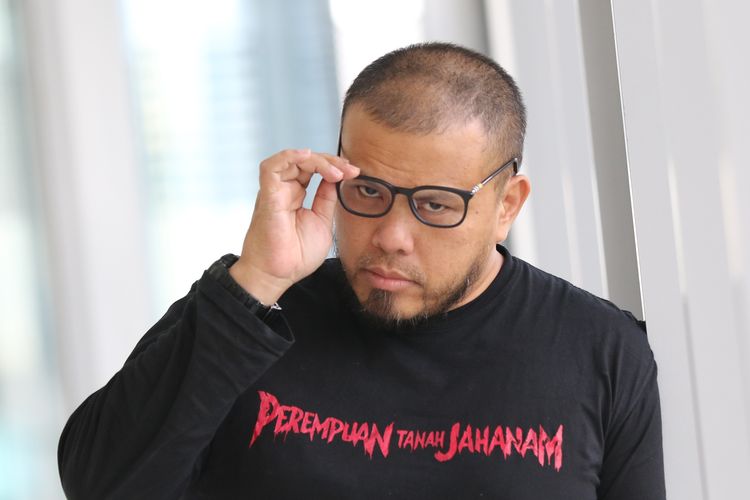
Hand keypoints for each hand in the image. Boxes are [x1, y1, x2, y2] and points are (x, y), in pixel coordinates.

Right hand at [229, 149, 358, 303]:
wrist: (279, 276)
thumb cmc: (295, 256)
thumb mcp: (322, 222)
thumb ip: (326, 200)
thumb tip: (334, 180)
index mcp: (295, 197)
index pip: (313, 170)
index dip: (333, 166)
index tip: (353, 172)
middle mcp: (284, 191)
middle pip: (305, 161)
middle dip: (330, 161)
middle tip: (349, 170)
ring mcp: (275, 192)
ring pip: (292, 160)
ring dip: (316, 160)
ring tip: (336, 170)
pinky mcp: (268, 197)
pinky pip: (271, 168)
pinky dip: (289, 156)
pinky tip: (308, 156)